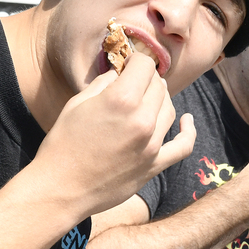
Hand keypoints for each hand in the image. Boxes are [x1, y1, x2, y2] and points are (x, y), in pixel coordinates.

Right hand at [29, 51, 195, 217]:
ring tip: (147, 98)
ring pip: (170, 109)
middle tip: (133, 82)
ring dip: (160, 99)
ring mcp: (151, 144)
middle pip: (158, 86)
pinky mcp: (154, 165)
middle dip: (146, 79)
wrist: (60, 189)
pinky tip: (187, 121)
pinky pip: (183, 146)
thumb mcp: (77, 104)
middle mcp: (142, 119)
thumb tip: (119, 74)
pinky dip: (188, 131)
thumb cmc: (62, 144)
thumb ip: (103, 84)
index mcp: (121, 99)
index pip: (144, 65)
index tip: (128, 64)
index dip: (136, 60)